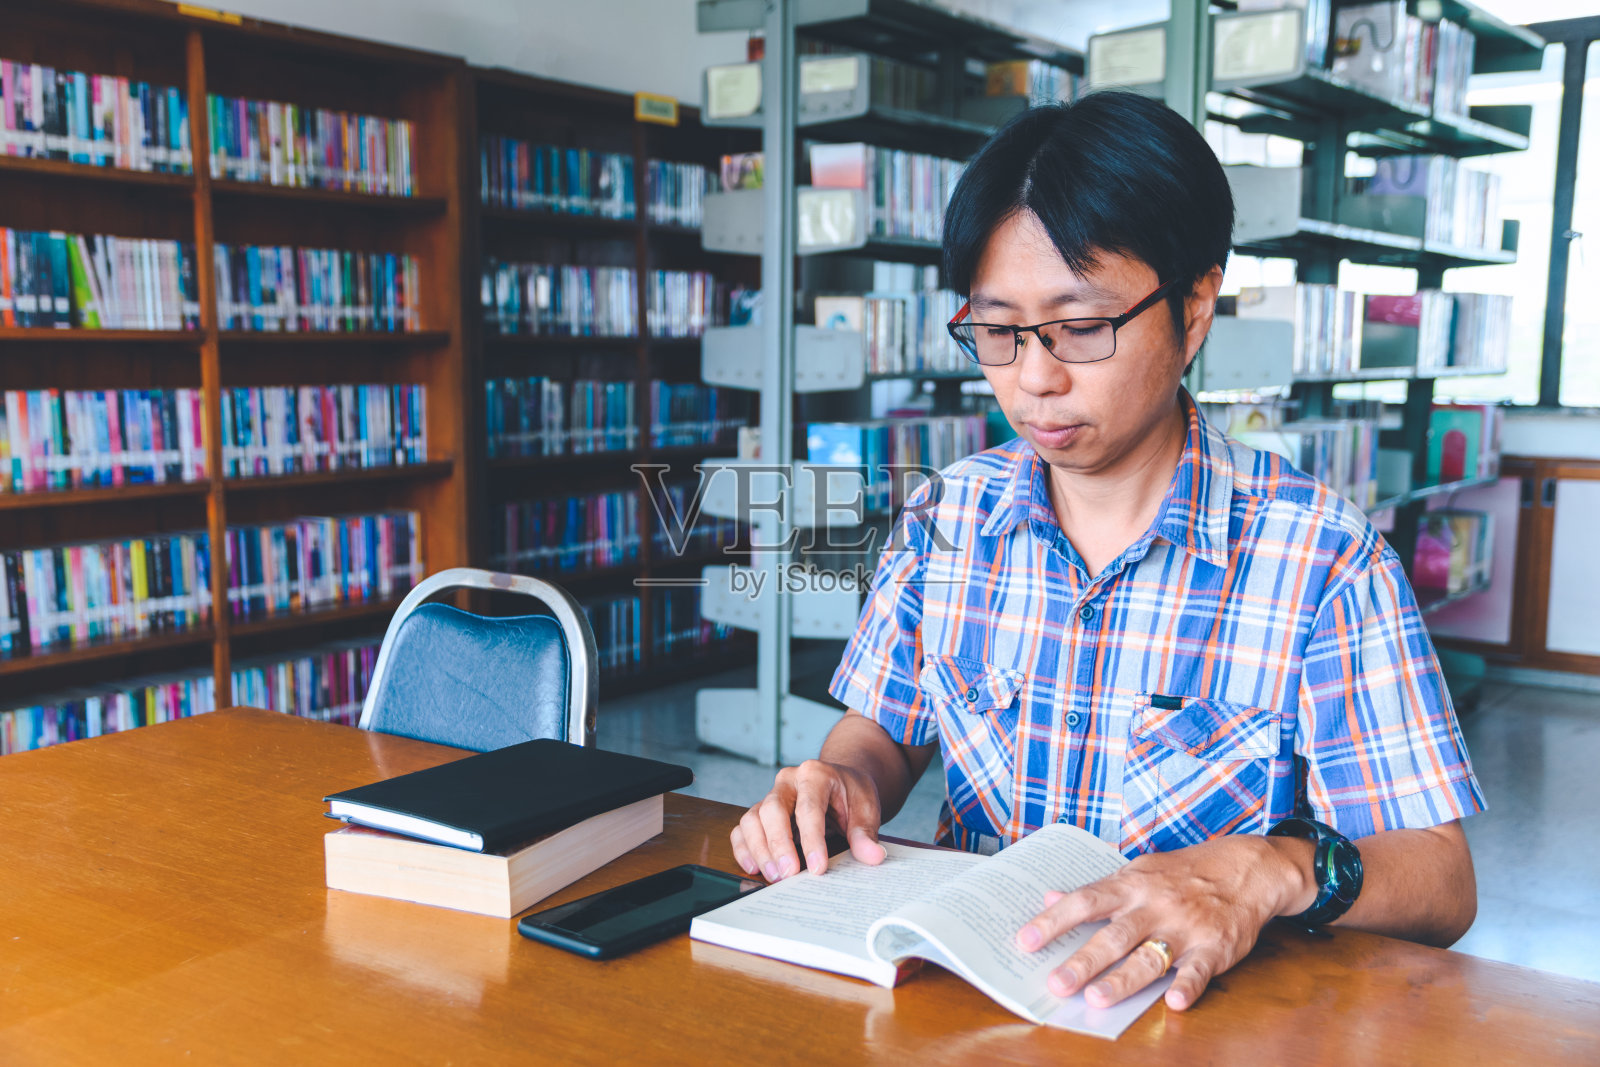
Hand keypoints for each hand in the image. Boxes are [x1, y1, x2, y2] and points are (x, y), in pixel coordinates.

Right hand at [729, 759, 887, 881]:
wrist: (841, 781)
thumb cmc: (851, 793)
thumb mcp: (866, 808)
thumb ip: (866, 832)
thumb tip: (872, 857)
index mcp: (815, 774)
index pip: (809, 808)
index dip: (812, 840)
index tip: (818, 868)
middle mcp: (788, 781)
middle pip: (772, 810)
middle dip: (779, 845)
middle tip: (789, 875)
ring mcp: (771, 795)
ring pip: (752, 819)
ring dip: (760, 850)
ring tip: (775, 876)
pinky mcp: (761, 811)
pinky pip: (743, 827)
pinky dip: (744, 848)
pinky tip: (754, 868)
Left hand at [1014, 834, 1313, 1011]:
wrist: (1246, 868)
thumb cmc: (1184, 873)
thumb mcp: (1139, 872)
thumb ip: (1098, 890)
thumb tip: (1050, 896)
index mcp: (1132, 885)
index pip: (1085, 902)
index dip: (1053, 921)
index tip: (1024, 941)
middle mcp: (1155, 905)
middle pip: (1113, 936)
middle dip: (1083, 961)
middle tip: (1056, 984)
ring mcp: (1185, 927)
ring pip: (1150, 956)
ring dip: (1124, 979)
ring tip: (1098, 999)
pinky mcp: (1216, 946)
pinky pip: (1200, 970)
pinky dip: (1188, 985)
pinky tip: (1174, 1003)